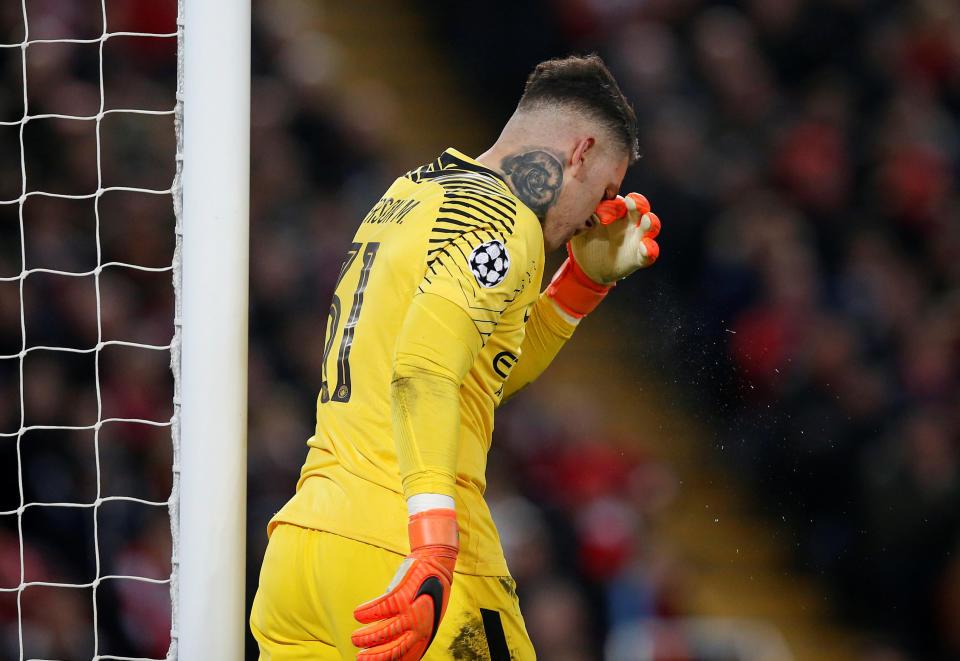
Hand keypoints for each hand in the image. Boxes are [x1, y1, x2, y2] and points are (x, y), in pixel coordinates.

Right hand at [352, 509, 458, 660]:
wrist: (436, 563)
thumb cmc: (426, 592)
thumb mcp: (424, 615)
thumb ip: (411, 631)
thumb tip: (387, 644)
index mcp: (425, 634)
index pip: (406, 657)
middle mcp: (419, 627)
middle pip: (393, 650)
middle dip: (374, 656)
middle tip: (359, 657)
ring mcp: (410, 612)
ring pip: (382, 632)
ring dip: (365, 636)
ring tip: (354, 637)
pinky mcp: (401, 596)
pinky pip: (378, 610)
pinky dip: (365, 613)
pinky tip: (357, 613)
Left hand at [571, 192, 660, 284]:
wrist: (590, 270)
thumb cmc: (586, 245)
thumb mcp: (578, 231)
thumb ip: (578, 220)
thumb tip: (575, 207)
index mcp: (615, 214)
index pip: (619, 201)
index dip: (614, 201)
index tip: (604, 201)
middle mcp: (629, 224)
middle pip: (640, 208)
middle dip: (639, 203)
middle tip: (631, 200)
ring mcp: (636, 239)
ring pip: (651, 226)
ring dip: (651, 222)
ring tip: (647, 219)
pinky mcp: (639, 257)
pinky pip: (650, 253)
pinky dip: (650, 249)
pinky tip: (645, 247)